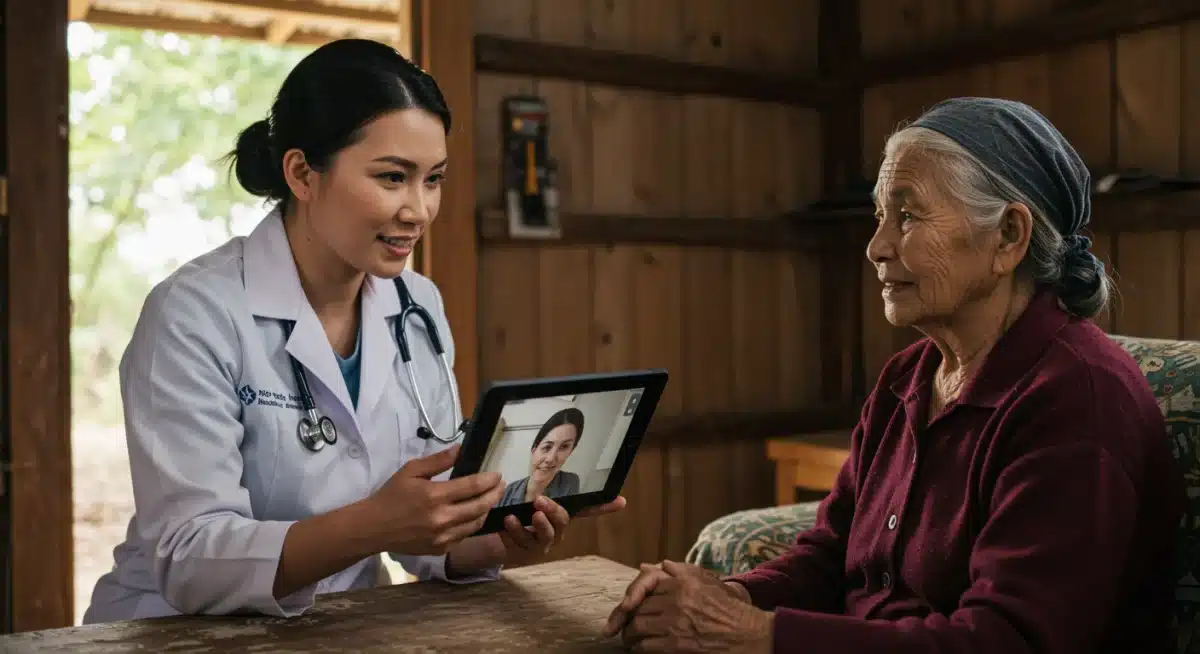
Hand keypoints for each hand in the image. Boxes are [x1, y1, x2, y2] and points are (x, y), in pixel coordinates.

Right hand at [367, 445, 503, 555]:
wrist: (373, 528)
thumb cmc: (391, 496)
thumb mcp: (411, 471)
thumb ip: (438, 461)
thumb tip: (460, 450)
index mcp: (435, 495)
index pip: (472, 486)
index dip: (489, 480)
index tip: (497, 475)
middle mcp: (442, 518)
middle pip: (480, 506)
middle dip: (495, 494)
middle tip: (501, 486)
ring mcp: (442, 537)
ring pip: (475, 524)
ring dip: (486, 510)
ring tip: (489, 499)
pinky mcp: (440, 550)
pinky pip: (463, 536)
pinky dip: (471, 525)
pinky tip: (471, 516)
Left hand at [496, 495, 627, 566]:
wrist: (499, 539)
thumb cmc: (520, 517)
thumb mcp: (531, 503)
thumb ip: (541, 492)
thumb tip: (544, 468)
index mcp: (560, 517)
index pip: (587, 511)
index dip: (605, 507)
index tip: (621, 501)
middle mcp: (556, 531)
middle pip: (563, 522)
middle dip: (554, 512)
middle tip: (541, 501)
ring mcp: (542, 543)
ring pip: (546, 535)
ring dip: (539, 524)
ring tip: (528, 514)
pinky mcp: (526, 551)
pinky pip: (522, 541)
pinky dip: (515, 530)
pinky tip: (509, 520)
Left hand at [605, 560, 771, 652]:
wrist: (748, 635)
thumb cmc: (729, 609)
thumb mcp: (708, 581)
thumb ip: (680, 571)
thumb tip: (652, 565)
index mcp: (682, 581)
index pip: (645, 586)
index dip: (633, 598)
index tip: (627, 607)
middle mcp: (676, 599)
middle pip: (638, 607)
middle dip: (629, 619)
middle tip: (624, 627)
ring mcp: (674, 623)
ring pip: (637, 627)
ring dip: (630, 635)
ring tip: (629, 639)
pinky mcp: (675, 645)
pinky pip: (645, 646)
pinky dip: (639, 649)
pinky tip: (640, 649)